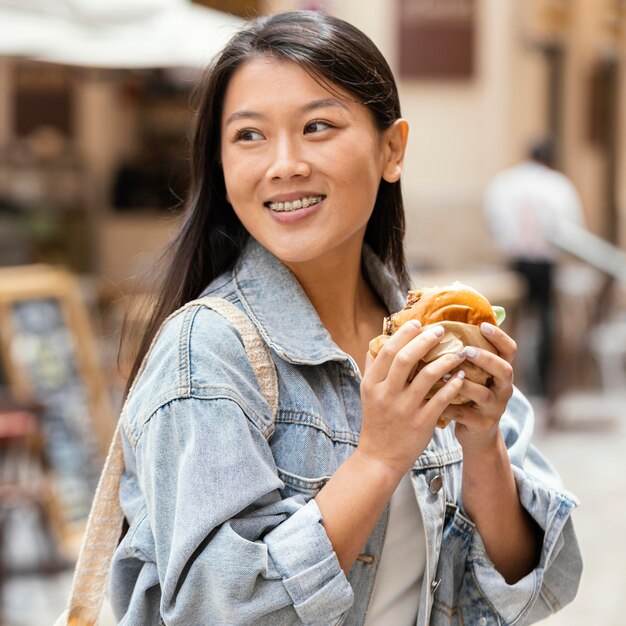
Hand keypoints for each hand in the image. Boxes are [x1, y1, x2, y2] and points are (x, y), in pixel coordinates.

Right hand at [358, 321, 466, 478]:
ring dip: (445, 360)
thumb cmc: (377, 421)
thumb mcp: (368, 393)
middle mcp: (387, 394)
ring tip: (458, 352)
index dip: (404, 334)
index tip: (418, 323)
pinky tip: (461, 375)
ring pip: (427, 376)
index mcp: (372, 384)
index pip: (387, 351)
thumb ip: (373, 366)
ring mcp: (404, 409)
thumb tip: (380, 339)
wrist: (379, 457)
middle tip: (440, 331)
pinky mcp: (421, 423)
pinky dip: (453, 384)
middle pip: (406, 359)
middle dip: (425, 341)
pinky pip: (441, 398)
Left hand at [440, 322, 515, 451]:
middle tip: (466, 351)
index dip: (499, 337)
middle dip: (486, 359)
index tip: (483, 325)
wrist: (478, 435)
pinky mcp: (482, 424)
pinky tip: (437, 401)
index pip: (509, 350)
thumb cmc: (470, 395)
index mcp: (501, 371)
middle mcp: (503, 388)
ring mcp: (495, 407)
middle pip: (504, 370)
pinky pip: (467, 415)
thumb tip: (448, 321)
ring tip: (446, 375)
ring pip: (485, 394)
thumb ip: (467, 354)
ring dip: (465, 384)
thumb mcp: (475, 374)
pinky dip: (451, 408)